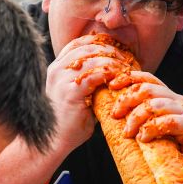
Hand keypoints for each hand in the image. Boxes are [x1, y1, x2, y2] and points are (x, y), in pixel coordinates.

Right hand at [46, 35, 134, 150]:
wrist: (55, 140)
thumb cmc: (70, 121)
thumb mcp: (77, 94)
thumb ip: (89, 80)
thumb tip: (113, 71)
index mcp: (56, 67)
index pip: (79, 44)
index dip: (100, 43)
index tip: (117, 49)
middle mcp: (57, 69)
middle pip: (88, 48)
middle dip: (110, 50)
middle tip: (127, 58)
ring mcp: (62, 79)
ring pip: (93, 58)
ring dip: (113, 61)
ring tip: (127, 68)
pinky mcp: (70, 91)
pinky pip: (95, 75)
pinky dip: (110, 74)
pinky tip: (119, 79)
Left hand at [109, 71, 182, 179]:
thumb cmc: (179, 147)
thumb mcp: (159, 129)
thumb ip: (144, 119)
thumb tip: (116, 115)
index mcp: (168, 97)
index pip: (147, 78)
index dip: (128, 78)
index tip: (111, 86)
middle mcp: (176, 101)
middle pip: (147, 89)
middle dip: (126, 100)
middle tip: (115, 115)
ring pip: (154, 104)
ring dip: (136, 118)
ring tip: (128, 133)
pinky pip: (168, 121)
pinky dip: (151, 129)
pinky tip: (143, 138)